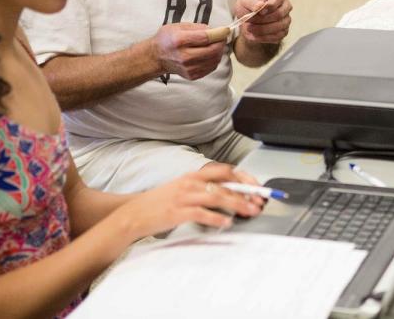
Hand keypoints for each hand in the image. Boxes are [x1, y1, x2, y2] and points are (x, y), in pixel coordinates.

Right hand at [114, 164, 264, 240]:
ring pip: (217, 196)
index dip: (243, 177)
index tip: (256, 186)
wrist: (134, 213)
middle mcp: (190, 183)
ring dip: (237, 204)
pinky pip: (201, 213)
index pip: (223, 170)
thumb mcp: (182, 188)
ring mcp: (183, 197)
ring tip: (251, 211)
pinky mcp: (177, 212)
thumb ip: (203, 188)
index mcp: (192, 175)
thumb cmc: (159, 202)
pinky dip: (216, 218)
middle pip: (224, 183)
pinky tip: (227, 223)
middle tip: (259, 201)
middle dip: (245, 192)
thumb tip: (229, 194)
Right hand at [152, 23, 225, 79]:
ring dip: (219, 52)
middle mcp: (184, 56)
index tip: (225, 30)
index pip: (205, 38)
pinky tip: (210, 54)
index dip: (218, 33)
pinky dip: (214, 60)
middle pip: (212, 51)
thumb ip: (197, 27)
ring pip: (214, 60)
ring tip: (216, 45)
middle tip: (222, 38)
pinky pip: (211, 68)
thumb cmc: (167, 39)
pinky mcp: (192, 75)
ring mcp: (188, 68)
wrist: (156, 57)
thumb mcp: (178, 26)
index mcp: (179, 40)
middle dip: (221, 43)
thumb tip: (214, 30)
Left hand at [235, 0, 291, 43]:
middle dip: (262, 19)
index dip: (269, 6)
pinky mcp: (283, 31)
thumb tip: (260, 6)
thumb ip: (252, 2)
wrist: (248, 19)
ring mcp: (286, 19)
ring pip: (279, 26)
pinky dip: (264, 37)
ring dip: (262, 29)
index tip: (259, 11)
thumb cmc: (249, 6)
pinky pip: (277, 36)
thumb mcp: (245, 0)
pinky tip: (253, 35)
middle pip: (279, 14)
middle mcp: (286, 5)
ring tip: (249, 28)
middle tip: (249, 20)